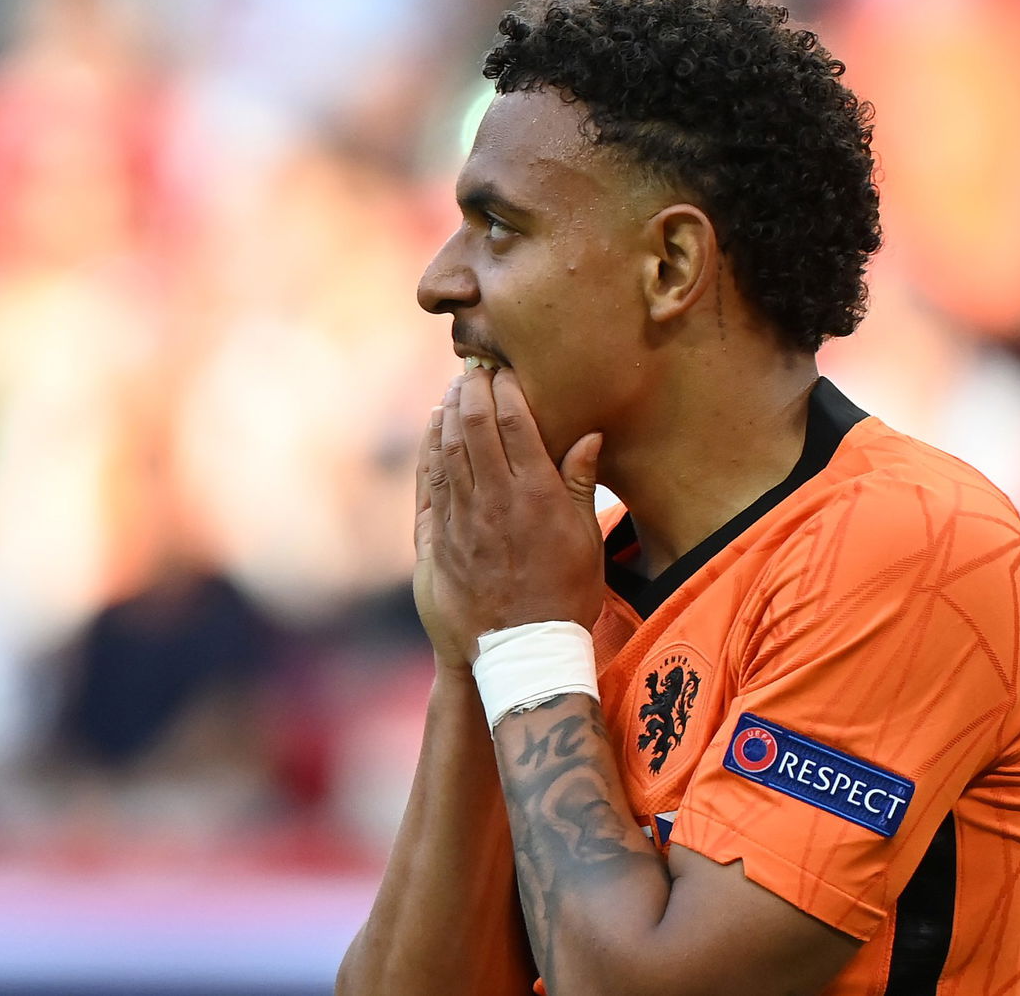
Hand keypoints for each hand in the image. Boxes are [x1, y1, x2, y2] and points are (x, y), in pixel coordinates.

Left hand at [420, 368, 603, 664]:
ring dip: (449, 410)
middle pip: (474, 423)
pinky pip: (431, 479)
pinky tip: (435, 427)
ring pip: (447, 447)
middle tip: (475, 368)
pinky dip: (431, 446)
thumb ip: (581, 483)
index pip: (514, 420)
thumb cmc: (566, 595)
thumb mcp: (587, 539)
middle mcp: (496, 498)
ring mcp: (463, 517)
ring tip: (454, 388)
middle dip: (472, 388)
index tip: (505, 368)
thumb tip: (588, 434)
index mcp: (538, 494)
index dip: (506, 386)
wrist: (523, 651)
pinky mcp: (440, 537)